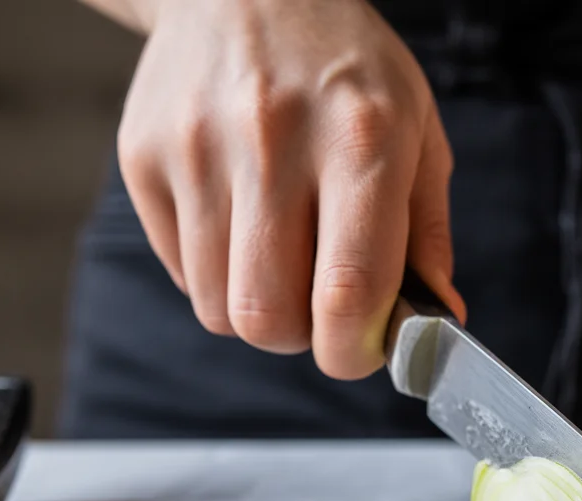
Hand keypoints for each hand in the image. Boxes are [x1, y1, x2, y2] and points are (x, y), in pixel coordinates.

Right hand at [116, 0, 464, 378]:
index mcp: (361, 140)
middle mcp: (273, 142)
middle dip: (302, 338)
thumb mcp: (419, 133)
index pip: (349, 289)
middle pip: (268, 317)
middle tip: (322, 306)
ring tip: (283, 256)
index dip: (355, 350)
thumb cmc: (349, 70)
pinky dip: (217, 274)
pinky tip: (243, 224)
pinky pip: (182, 272)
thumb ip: (429, 235)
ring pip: (219, 307)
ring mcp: (197, 149)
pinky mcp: (142, 157)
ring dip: (258, 308)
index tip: (362, 350)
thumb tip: (439, 322)